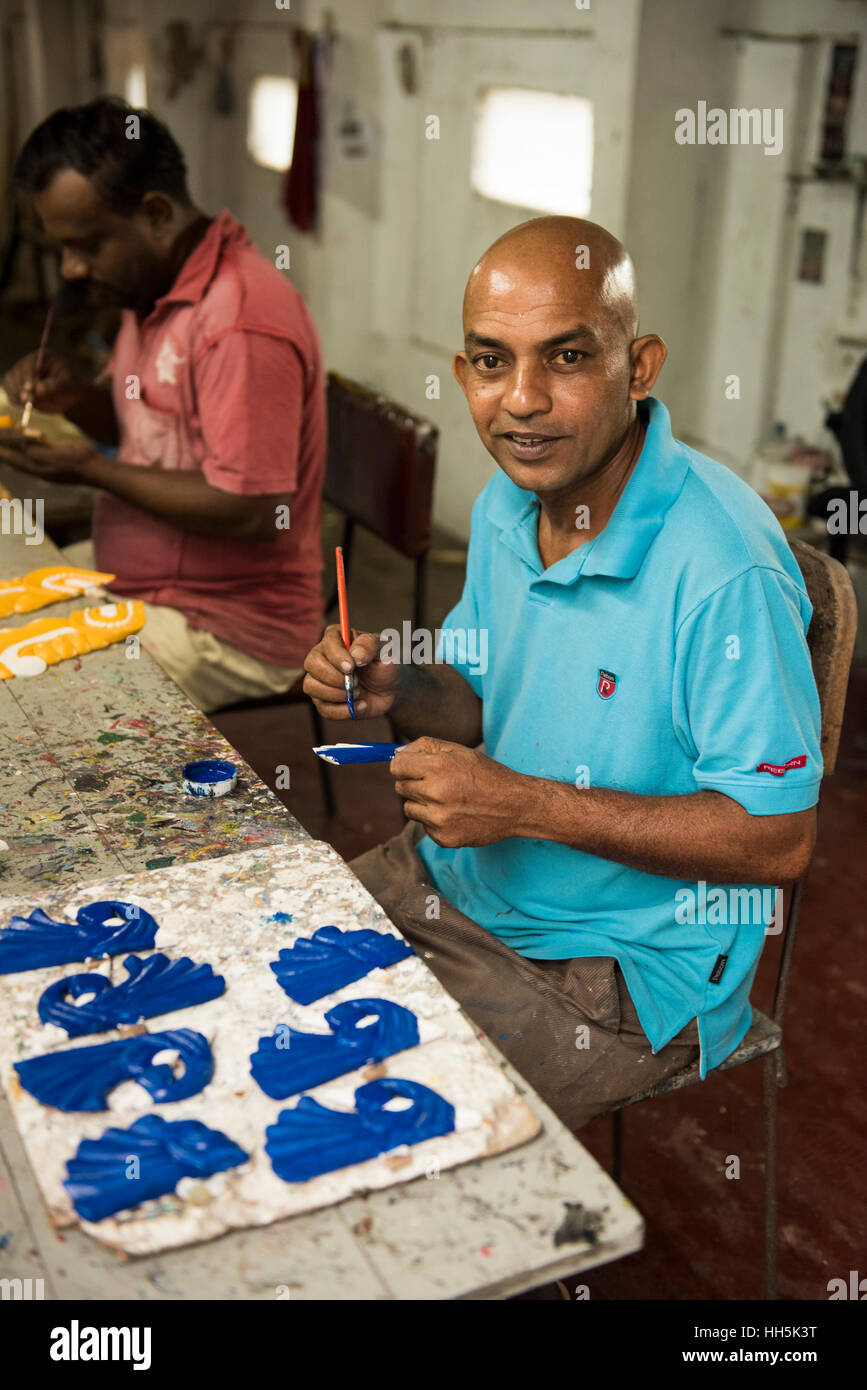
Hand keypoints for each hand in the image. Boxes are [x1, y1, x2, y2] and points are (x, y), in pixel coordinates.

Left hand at [0, 439, 97, 484]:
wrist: (94, 468)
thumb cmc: (76, 463)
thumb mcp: (54, 456)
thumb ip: (36, 452)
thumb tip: (22, 447)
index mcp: (38, 470)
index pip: (15, 461)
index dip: (3, 454)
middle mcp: (40, 468)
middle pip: (18, 459)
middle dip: (7, 451)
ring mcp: (48, 464)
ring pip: (27, 455)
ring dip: (17, 448)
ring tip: (8, 440)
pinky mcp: (55, 459)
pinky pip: (38, 452)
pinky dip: (30, 446)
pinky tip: (27, 441)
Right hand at [2, 350, 83, 414]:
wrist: (69, 396)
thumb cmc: (71, 388)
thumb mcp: (67, 386)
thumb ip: (53, 387)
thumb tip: (37, 390)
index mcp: (43, 356)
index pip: (30, 363)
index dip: (27, 375)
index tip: (29, 388)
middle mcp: (29, 363)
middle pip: (16, 373)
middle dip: (21, 388)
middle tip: (27, 400)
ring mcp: (21, 374)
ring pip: (12, 384)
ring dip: (20, 396)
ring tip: (37, 404)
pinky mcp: (17, 386)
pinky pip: (11, 394)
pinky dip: (17, 401)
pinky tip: (31, 405)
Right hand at [303, 624, 399, 719]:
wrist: (390, 690)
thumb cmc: (384, 665)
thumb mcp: (385, 650)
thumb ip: (371, 646)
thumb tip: (355, 655)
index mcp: (337, 638)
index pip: (327, 643)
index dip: (336, 656)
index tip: (352, 666)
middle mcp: (323, 657)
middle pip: (312, 664)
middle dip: (333, 677)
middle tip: (356, 682)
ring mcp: (319, 679)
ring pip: (311, 686)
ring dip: (337, 694)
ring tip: (359, 693)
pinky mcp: (323, 700)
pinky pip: (323, 708)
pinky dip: (343, 710)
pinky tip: (360, 705)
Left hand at [390, 736, 524, 846]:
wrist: (516, 805)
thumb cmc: (487, 775)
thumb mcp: (460, 751)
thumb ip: (425, 747)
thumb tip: (396, 753)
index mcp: (439, 767)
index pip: (396, 766)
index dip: (402, 766)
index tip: (409, 768)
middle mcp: (436, 793)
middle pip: (400, 787)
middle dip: (413, 783)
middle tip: (436, 783)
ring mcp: (439, 819)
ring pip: (408, 808)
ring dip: (421, 803)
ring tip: (447, 799)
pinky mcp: (443, 837)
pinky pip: (424, 826)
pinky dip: (434, 820)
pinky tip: (455, 814)